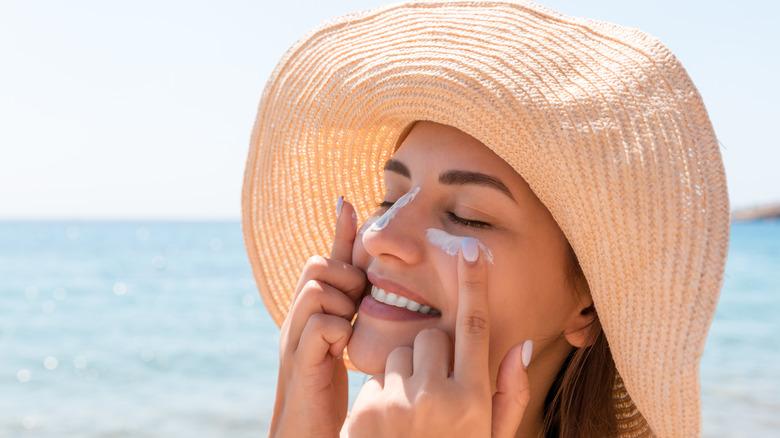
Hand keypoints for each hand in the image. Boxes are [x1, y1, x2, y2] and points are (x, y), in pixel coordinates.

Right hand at [269, 198, 365, 437]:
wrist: (306, 435)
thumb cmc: (329, 391)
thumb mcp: (345, 345)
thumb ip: (355, 314)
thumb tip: (372, 287)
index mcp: (312, 313)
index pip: (325, 260)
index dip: (339, 232)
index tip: (349, 201)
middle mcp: (298, 319)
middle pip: (317, 265)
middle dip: (344, 275)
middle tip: (356, 304)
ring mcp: (294, 339)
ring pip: (316, 288)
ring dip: (341, 301)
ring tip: (349, 326)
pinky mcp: (299, 362)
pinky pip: (319, 324)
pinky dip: (336, 330)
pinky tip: (343, 348)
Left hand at [346, 238, 530, 437]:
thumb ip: (510, 394)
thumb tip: (520, 343)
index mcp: (473, 401)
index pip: (475, 328)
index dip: (474, 285)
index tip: (470, 250)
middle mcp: (436, 397)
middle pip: (430, 338)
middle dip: (432, 355)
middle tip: (434, 394)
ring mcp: (397, 404)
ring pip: (400, 354)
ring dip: (406, 375)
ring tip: (411, 416)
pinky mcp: (364, 411)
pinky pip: (376, 379)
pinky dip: (383, 396)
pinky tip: (389, 429)